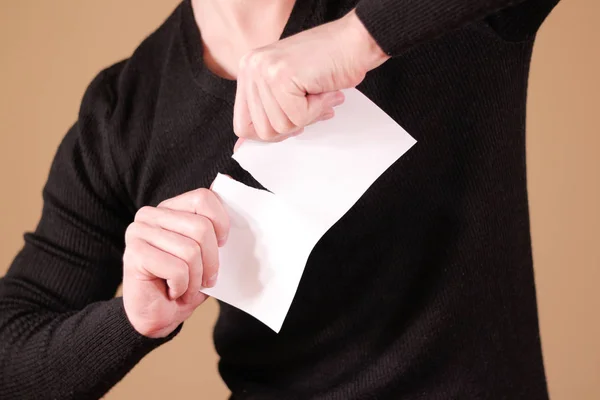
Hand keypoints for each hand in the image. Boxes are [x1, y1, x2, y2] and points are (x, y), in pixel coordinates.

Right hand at [122, 188, 228, 338]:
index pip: (203, 198)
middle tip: (206, 278)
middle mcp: (150, 215)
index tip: (223, 245)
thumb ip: (216, 233)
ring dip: (196, 278)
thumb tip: (238, 214)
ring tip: (187, 287)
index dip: (221, 223)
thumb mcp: (206, 255)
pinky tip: (172, 291)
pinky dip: (182, 287)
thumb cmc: (183, 284)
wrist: (157, 317)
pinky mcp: (134, 254)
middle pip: (201, 227)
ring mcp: (139, 233)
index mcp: (169, 208)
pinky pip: (177, 269)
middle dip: (212, 261)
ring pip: (191, 251)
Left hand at [233, 9, 388, 142]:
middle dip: (291, 126)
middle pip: (261, 130)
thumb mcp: (290, 89)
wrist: (356, 41)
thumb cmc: (329, 62)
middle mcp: (251, 67)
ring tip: (318, 94)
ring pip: (280, 126)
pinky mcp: (281, 76)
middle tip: (309, 107)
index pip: (242, 124)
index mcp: (249, 70)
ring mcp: (264, 70)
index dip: (268, 133)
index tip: (289, 124)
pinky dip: (317, 109)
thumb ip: (269, 111)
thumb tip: (248, 144)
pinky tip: (325, 91)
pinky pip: (297, 117)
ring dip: (307, 116)